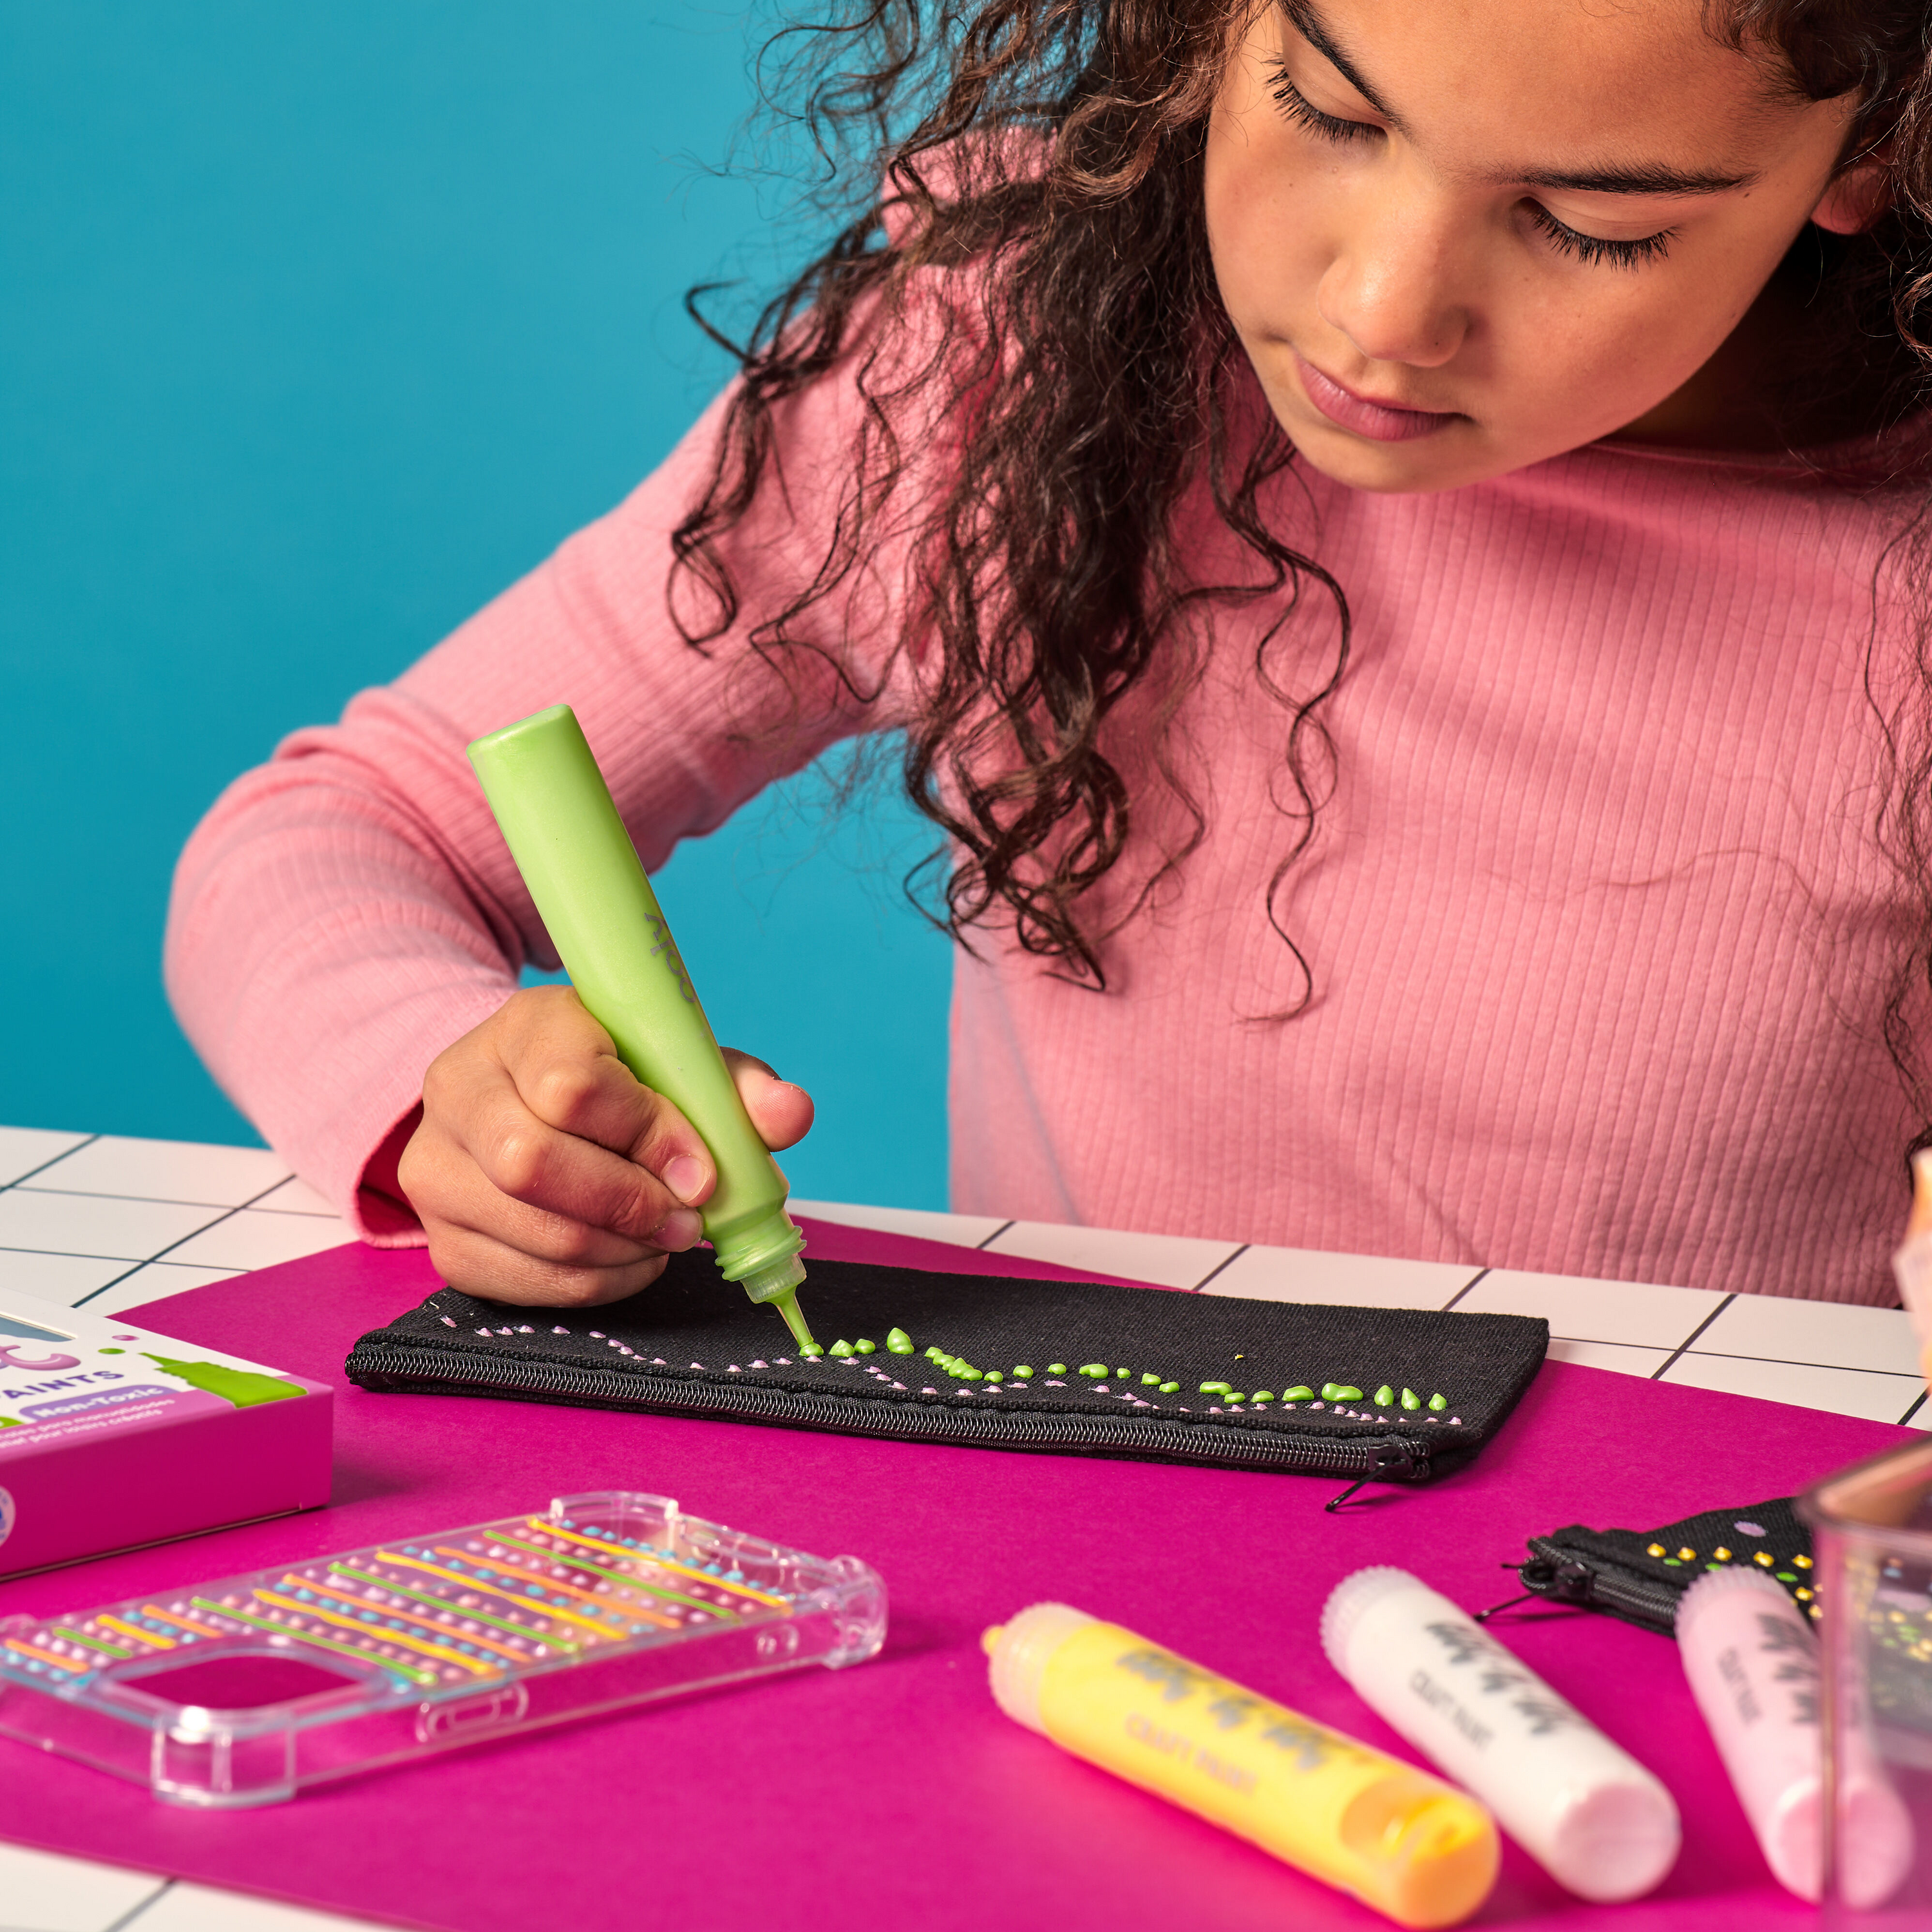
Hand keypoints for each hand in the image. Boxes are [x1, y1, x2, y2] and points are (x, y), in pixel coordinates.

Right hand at [395, 983, 812, 1305]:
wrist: (535, 1106)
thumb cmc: (623, 1082)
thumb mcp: (683, 1066)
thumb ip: (739, 1087)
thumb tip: (789, 1114)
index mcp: (525, 1027)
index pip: (572, 1087)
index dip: (649, 1136)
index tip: (700, 1166)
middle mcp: (459, 1087)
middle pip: (533, 1162)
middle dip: (630, 1202)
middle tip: (686, 1218)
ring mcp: (436, 1167)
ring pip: (533, 1230)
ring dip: (623, 1249)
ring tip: (665, 1235)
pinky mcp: (443, 1238)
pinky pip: (525, 1282)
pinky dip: (597, 1282)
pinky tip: (628, 1255)